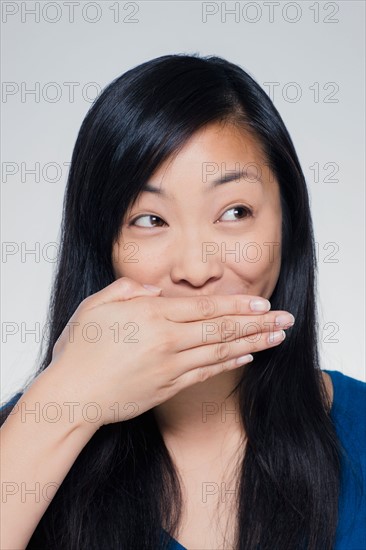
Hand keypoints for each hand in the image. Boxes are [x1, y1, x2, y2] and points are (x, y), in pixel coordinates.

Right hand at [46, 277, 293, 430]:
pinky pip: (206, 373)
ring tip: (278, 337)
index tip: (263, 304)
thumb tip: (155, 291)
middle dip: (257, 323)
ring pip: (220, 351)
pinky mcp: (168, 387)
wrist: (72, 396)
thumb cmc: (80, 348)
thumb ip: (128, 290)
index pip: (205, 307)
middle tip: (286, 319)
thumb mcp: (96, 305)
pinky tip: (248, 356)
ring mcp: (170, 366)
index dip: (238, 305)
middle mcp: (167, 340)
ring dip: (253, 343)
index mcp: (151, 315)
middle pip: (221, 328)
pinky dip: (230, 364)